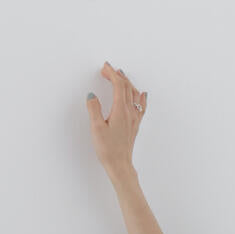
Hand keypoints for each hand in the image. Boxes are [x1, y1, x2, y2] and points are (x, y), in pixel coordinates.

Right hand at [86, 62, 146, 179]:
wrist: (120, 165)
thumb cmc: (108, 149)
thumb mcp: (96, 128)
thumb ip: (94, 109)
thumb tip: (92, 96)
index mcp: (121, 110)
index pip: (118, 85)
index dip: (111, 73)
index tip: (104, 67)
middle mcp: (130, 112)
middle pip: (127, 87)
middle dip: (117, 75)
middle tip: (108, 69)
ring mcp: (134, 119)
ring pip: (134, 94)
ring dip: (127, 83)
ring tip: (120, 76)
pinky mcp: (135, 125)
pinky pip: (141, 106)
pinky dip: (140, 96)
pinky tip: (142, 94)